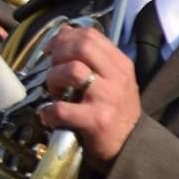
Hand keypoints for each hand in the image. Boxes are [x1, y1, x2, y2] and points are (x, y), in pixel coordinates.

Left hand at [35, 25, 140, 170]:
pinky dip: (49, 111)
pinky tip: (50, 115)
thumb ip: (90, 56)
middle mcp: (116, 77)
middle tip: (52, 71)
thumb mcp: (110, 78)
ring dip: (53, 79)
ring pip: (72, 71)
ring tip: (54, 93)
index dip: (63, 38)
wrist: (129, 147)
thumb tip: (63, 32)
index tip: (51, 50)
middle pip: (81, 47)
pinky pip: (62, 108)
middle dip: (58, 54)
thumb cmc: (114, 110)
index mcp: (120, 64)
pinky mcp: (96, 120)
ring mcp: (107, 98)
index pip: (90, 35)